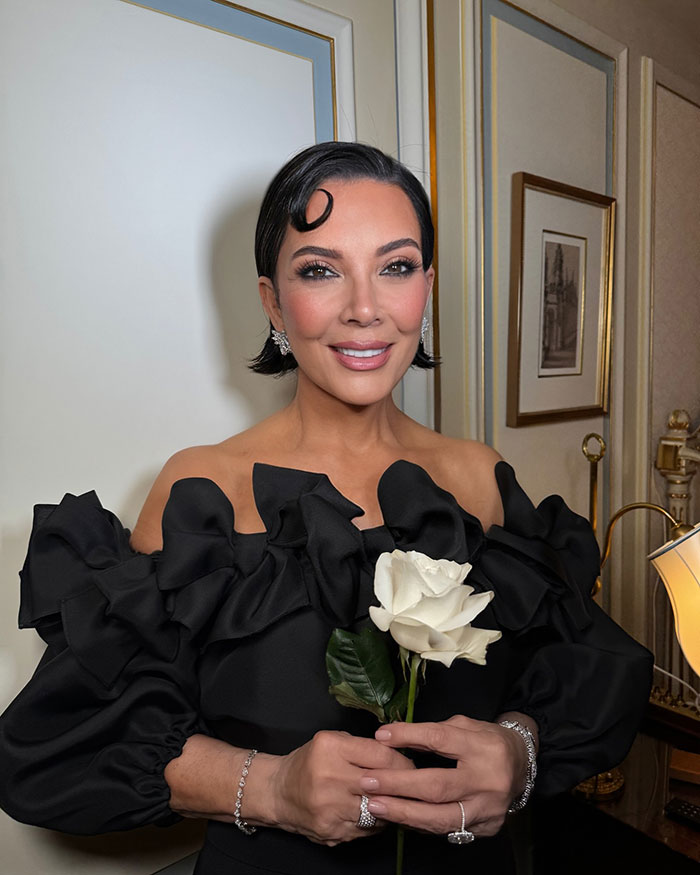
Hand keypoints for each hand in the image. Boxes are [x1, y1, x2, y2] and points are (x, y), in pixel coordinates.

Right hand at [265, 730, 415, 845]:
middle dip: (402, 783)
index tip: (409, 763)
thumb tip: (398, 755)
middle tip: (412, 783)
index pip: (380, 754)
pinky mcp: (332, 831)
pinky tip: (376, 812)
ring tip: (395, 798)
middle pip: (382, 782)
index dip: (401, 760)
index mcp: (330, 748)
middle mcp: (328, 777)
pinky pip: (368, 827)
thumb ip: (362, 747)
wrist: (278, 792)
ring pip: (378, 808)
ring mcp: (330, 808)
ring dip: (391, 804)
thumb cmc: (308, 763)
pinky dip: (377, 820)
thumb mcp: (331, 741)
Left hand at [359, 713, 535, 837]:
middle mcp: (487, 779)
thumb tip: (392, 737)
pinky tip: (400, 818)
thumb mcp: (464, 725)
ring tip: (375, 805)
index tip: (381, 736)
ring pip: (441, 817)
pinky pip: (448, 830)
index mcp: (482, 746)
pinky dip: (421, 824)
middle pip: (437, 786)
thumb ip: (433, 732)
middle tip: (368, 781)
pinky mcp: (487, 828)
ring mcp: (489, 808)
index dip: (408, 737)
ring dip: (403, 813)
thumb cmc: (487, 741)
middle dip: (398, 786)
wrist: (523, 765)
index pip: (440, 740)